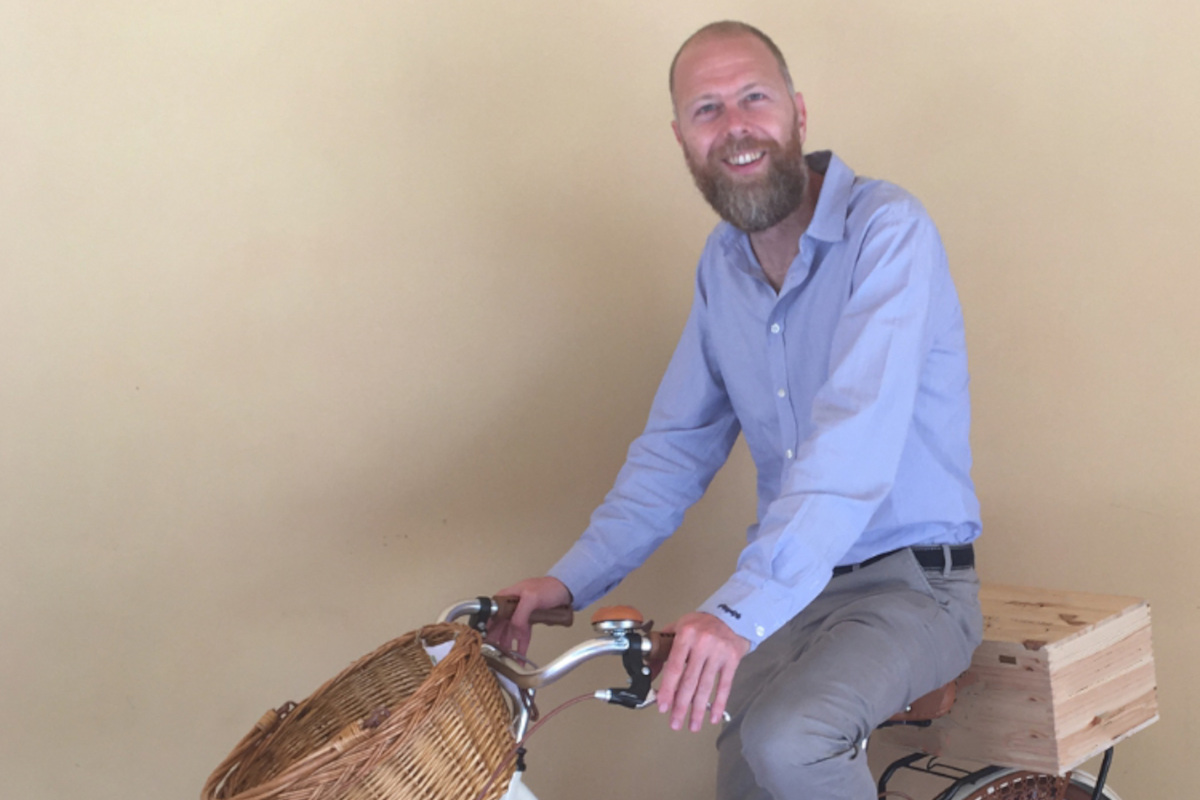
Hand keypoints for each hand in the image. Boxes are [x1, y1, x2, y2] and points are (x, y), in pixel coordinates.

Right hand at [488, 576, 571, 655]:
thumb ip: (520, 615)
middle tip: (493, 656)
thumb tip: (514, 629)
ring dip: (507, 648)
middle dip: (495, 643)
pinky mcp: (528, 622)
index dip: (486, 629)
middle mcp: (509, 607)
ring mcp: (518, 615)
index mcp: (506, 598)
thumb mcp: (531, 598)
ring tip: (505, 661)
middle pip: (497, 628)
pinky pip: (521, 637)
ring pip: (508, 635)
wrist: (565, 591)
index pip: (491, 616)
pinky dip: (520, 648)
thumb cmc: (549, 587)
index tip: (485, 642)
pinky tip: (519, 658)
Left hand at [656, 612, 749, 731]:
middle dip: (681, 706)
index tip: (662, 705)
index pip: (674, 667)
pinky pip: (724, 686)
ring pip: (705, 687)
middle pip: (689, 681)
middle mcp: (703, 644)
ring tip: (691, 725)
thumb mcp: (679, 627)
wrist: (731, 614)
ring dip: (698, 710)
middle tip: (675, 722)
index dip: (668, 689)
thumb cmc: (702, 623)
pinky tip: (713, 717)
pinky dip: (718, 703)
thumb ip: (664, 648)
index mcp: (686, 635)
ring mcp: (719, 653)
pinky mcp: (732, 660)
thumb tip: (650, 670)